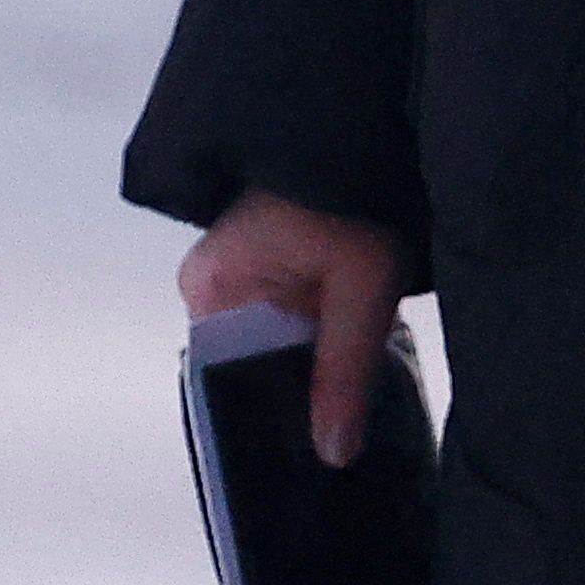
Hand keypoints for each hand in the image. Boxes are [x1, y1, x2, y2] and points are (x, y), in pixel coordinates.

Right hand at [177, 191, 406, 467]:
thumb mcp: (362, 286)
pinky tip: (350, 371)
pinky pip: (285, 322)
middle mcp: (213, 283)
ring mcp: (239, 274)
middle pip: (253, 367)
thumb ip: (343, 369)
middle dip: (296, 400)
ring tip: (349, 418)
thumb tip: (331, 454)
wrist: (373, 123)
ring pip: (274, 348)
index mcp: (211, 288)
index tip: (308, 461)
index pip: (229, 381)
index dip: (270, 421)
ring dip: (312, 371)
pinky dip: (316, 343)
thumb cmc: (358, 193)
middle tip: (341, 448)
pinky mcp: (269, 266)